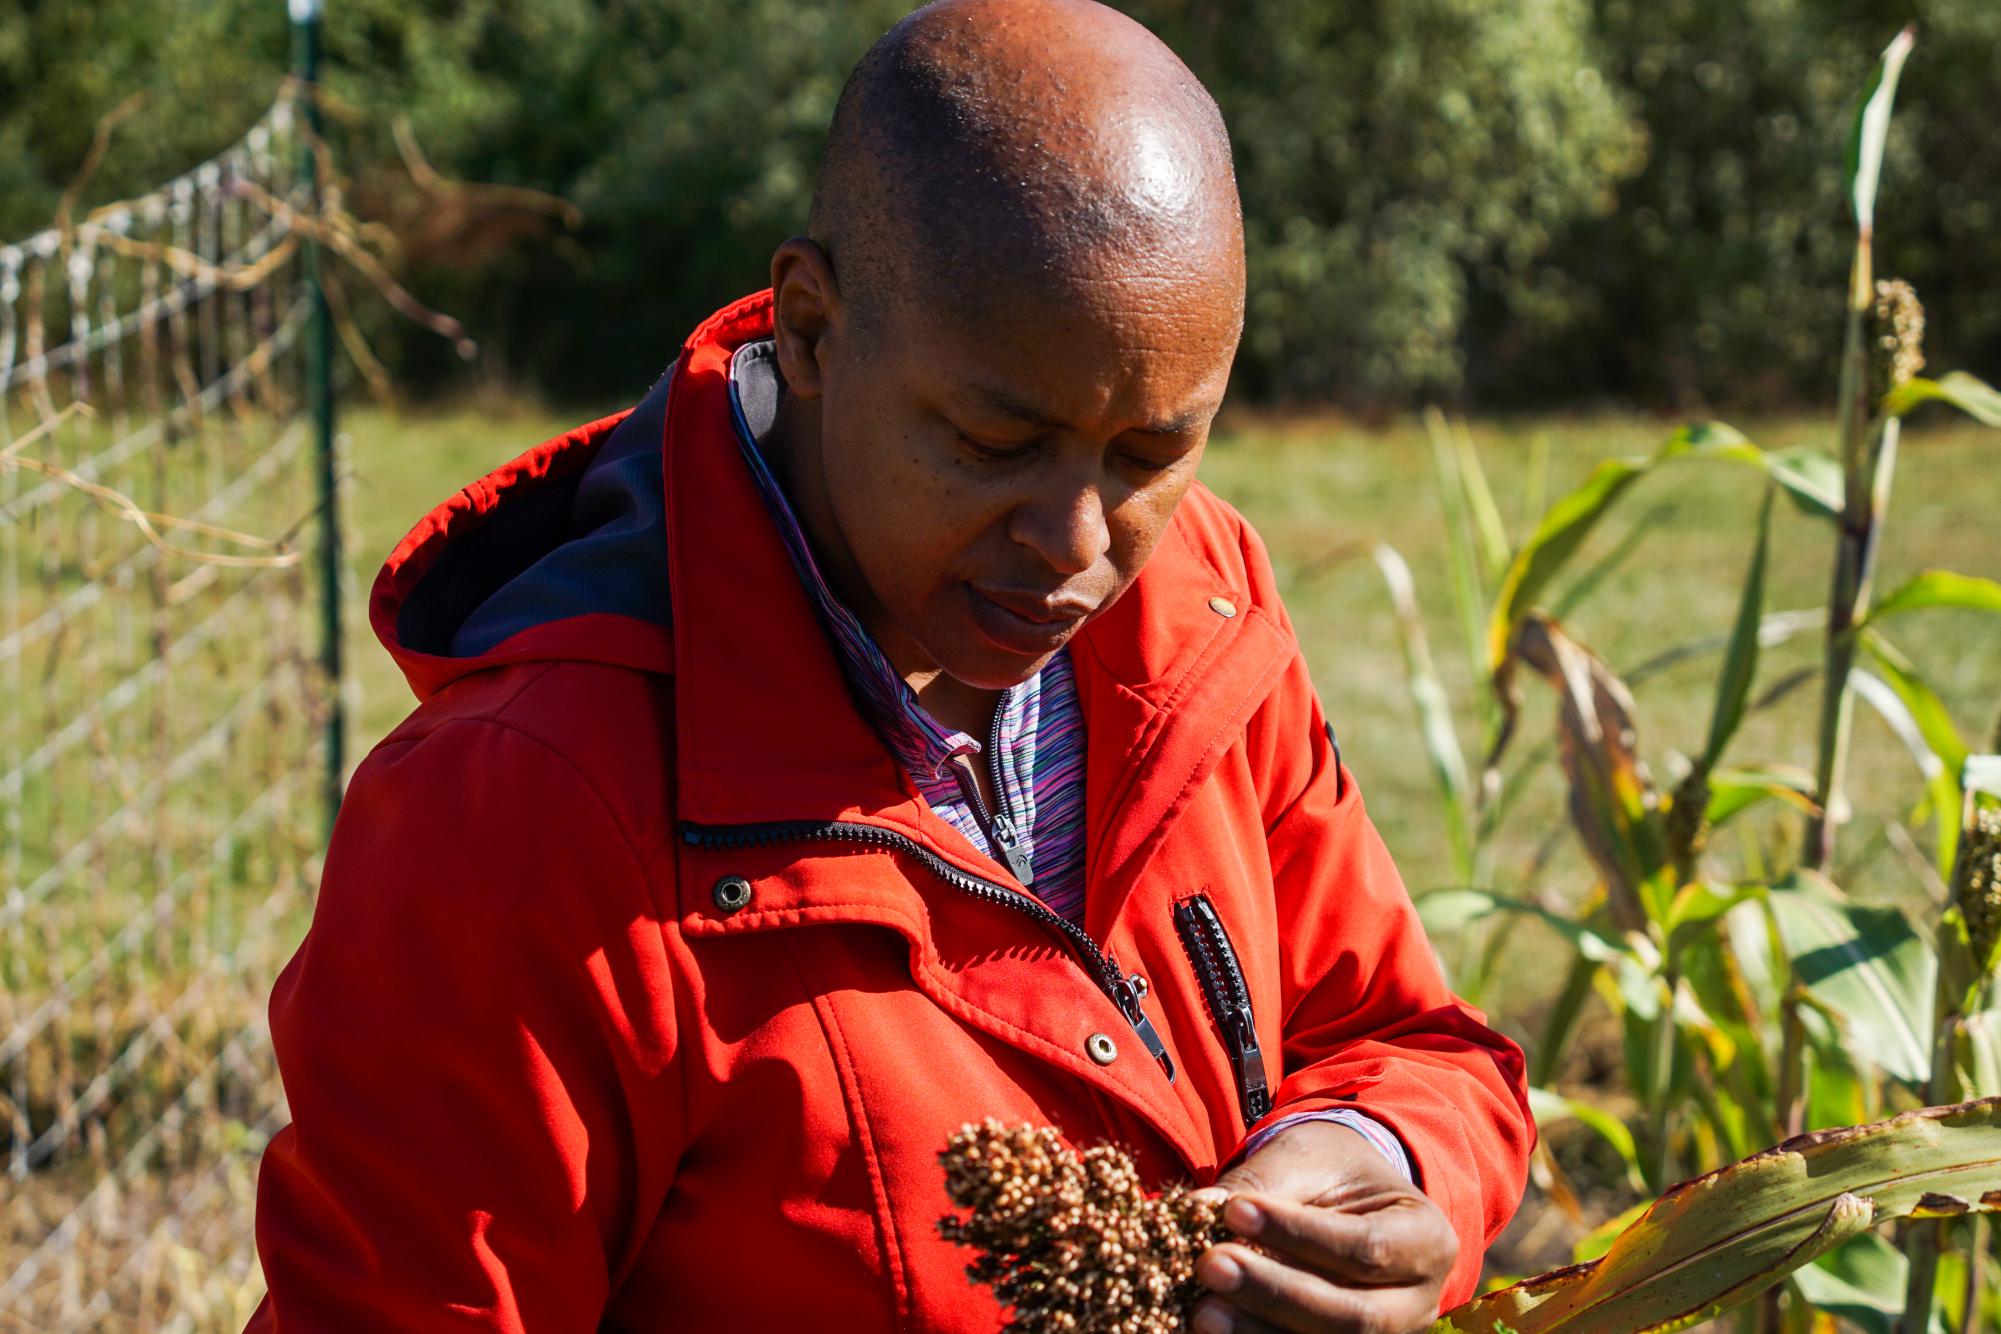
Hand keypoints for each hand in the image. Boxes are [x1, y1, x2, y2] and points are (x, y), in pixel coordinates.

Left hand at [1187, 1118, 1456, 1332]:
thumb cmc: (1331, 1171)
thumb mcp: (1306, 1159)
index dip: (1298, 1235)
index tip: (1234, 1211)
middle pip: (1352, 1317)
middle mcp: (1418, 1303)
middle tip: (1210, 1266)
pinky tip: (1215, 1330)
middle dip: (1276, 1294)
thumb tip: (1198, 1209)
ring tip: (1203, 1311)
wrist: (1347, 1198)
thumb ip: (1262, 1186)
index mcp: (1426, 1240)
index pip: (1365, 1248)